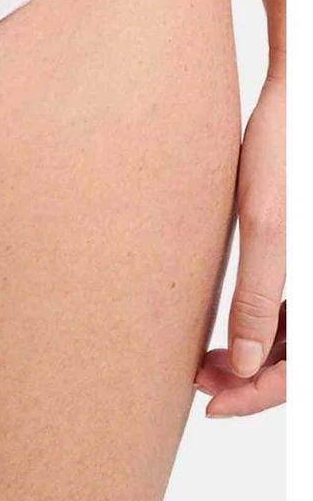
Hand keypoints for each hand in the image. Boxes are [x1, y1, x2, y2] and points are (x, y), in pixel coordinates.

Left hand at [195, 72, 284, 415]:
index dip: (260, 397)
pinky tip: (223, 330)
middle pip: (299, 356)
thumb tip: (243, 365)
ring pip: (295, 335)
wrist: (294, 93)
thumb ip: (257, 298)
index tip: (213, 406)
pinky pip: (293, 306)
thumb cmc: (285, 149)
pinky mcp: (303, 251)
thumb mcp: (267, 226)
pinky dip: (263, 326)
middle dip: (253, 378)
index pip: (303, 371)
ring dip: (256, 355)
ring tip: (202, 360)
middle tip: (198, 381)